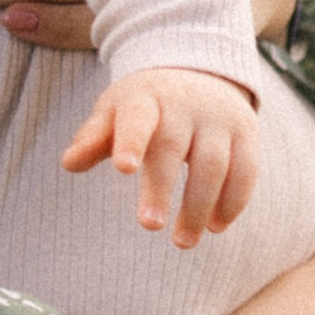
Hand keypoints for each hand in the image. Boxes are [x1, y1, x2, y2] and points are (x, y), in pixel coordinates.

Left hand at [60, 64, 258, 241]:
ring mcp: (218, 118)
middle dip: (160, 188)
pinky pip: (246, 170)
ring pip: (214, 163)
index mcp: (145, 99)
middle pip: (172, 147)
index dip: (129, 142)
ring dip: (199, 206)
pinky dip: (233, 201)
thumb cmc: (144, 105)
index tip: (122, 169)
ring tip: (183, 241)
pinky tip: (216, 226)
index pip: (136, 118)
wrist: (198, 73)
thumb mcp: (114, 112)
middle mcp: (184, 105)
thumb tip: (68, 163)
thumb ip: (92, 139)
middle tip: (148, 226)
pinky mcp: (246, 133)